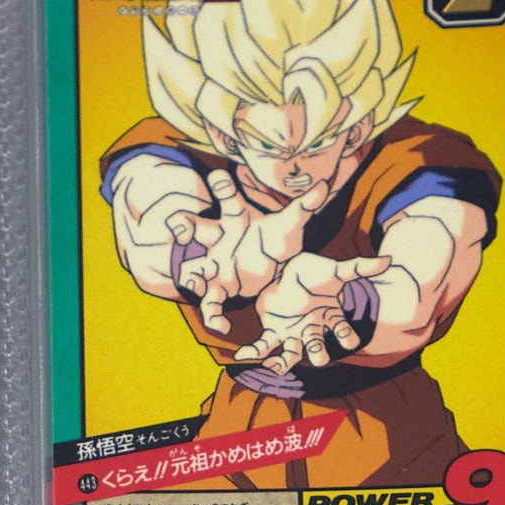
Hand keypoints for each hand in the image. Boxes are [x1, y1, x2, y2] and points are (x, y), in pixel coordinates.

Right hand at [168, 172, 316, 332]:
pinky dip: (214, 317)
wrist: (273, 264)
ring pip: (195, 268)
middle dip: (183, 225)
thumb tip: (324, 186)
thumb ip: (305, 206)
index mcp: (236, 216)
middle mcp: (220, 238)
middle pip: (196, 227)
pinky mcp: (222, 288)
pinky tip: (224, 328)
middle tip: (180, 229)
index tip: (219, 177)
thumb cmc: (276, 238)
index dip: (220, 185)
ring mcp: (217, 264)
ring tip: (195, 284)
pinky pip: (211, 304)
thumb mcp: (291, 224)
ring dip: (192, 276)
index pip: (226, 196)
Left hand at [233, 250, 389, 374]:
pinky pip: (265, 346)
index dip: (347, 337)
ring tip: (277, 366)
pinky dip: (254, 353)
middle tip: (319, 357)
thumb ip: (360, 267)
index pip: (342, 332)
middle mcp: (313, 330)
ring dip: (284, 363)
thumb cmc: (313, 271)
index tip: (350, 340)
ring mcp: (293, 333)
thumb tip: (390, 260)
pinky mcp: (273, 332)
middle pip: (317, 348)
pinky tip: (243, 356)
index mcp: (329, 317)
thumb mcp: (335, 269)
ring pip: (292, 355)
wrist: (287, 268)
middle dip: (319, 354)